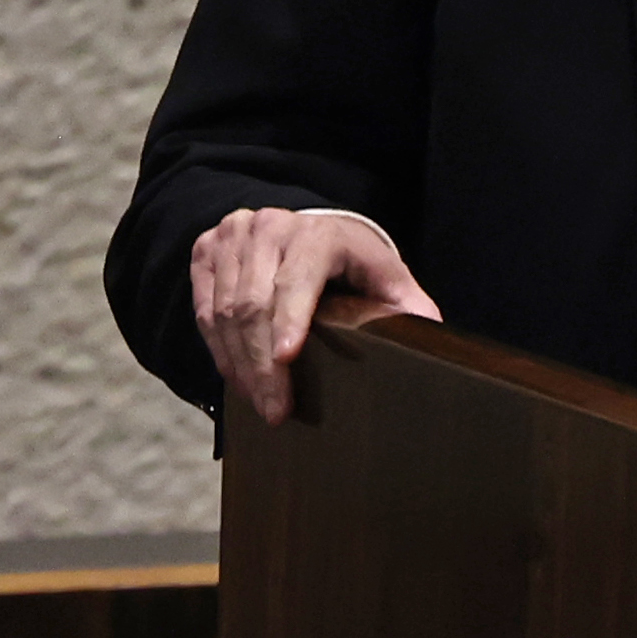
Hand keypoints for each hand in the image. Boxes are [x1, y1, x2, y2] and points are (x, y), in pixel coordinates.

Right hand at [187, 205, 439, 422]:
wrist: (308, 231)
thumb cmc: (353, 266)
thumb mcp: (387, 280)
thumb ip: (408, 307)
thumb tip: (432, 338)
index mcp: (320, 233)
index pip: (299, 278)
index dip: (290, 319)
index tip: (287, 359)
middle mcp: (271, 226)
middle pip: (256, 303)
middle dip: (263, 365)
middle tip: (274, 411)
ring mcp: (235, 234)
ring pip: (226, 310)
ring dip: (239, 364)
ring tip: (258, 402)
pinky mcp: (208, 249)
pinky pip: (205, 309)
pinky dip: (218, 349)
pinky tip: (237, 378)